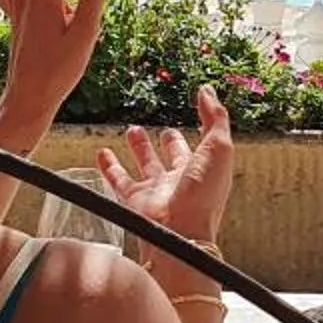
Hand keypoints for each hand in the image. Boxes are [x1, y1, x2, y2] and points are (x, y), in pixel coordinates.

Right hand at [97, 86, 234, 257]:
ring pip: (145, 165)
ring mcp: (156, 191)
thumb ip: (214, 118)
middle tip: (163, 129)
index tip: (196, 110)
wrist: (180, 232)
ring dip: (139, 149)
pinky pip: (118, 180)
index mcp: (203, 170)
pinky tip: (102, 153)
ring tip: (132, 131)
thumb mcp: (219, 148)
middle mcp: (180, 181)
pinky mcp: (134, 200)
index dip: (200, 129)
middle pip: (173, 157)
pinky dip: (108, 166)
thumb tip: (207, 91)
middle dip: (168, 142)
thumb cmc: (204, 194)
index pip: (200, 146)